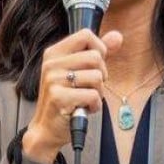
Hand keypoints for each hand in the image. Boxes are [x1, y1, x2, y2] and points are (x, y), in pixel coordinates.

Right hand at [22, 28, 122, 163]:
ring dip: (98, 92)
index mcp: (54, 53)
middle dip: (101, 75)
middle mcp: (51, 64)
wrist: (46, 129)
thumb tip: (117, 36)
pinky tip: (84, 108)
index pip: (85, 34)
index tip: (95, 65)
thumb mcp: (78, 72)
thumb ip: (97, 53)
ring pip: (97, 77)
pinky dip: (94, 105)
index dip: (99, 49)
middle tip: (89, 87)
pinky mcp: (59, 98)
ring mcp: (53, 80)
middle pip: (95, 57)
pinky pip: (93, 95)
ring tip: (84, 99)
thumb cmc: (64, 99)